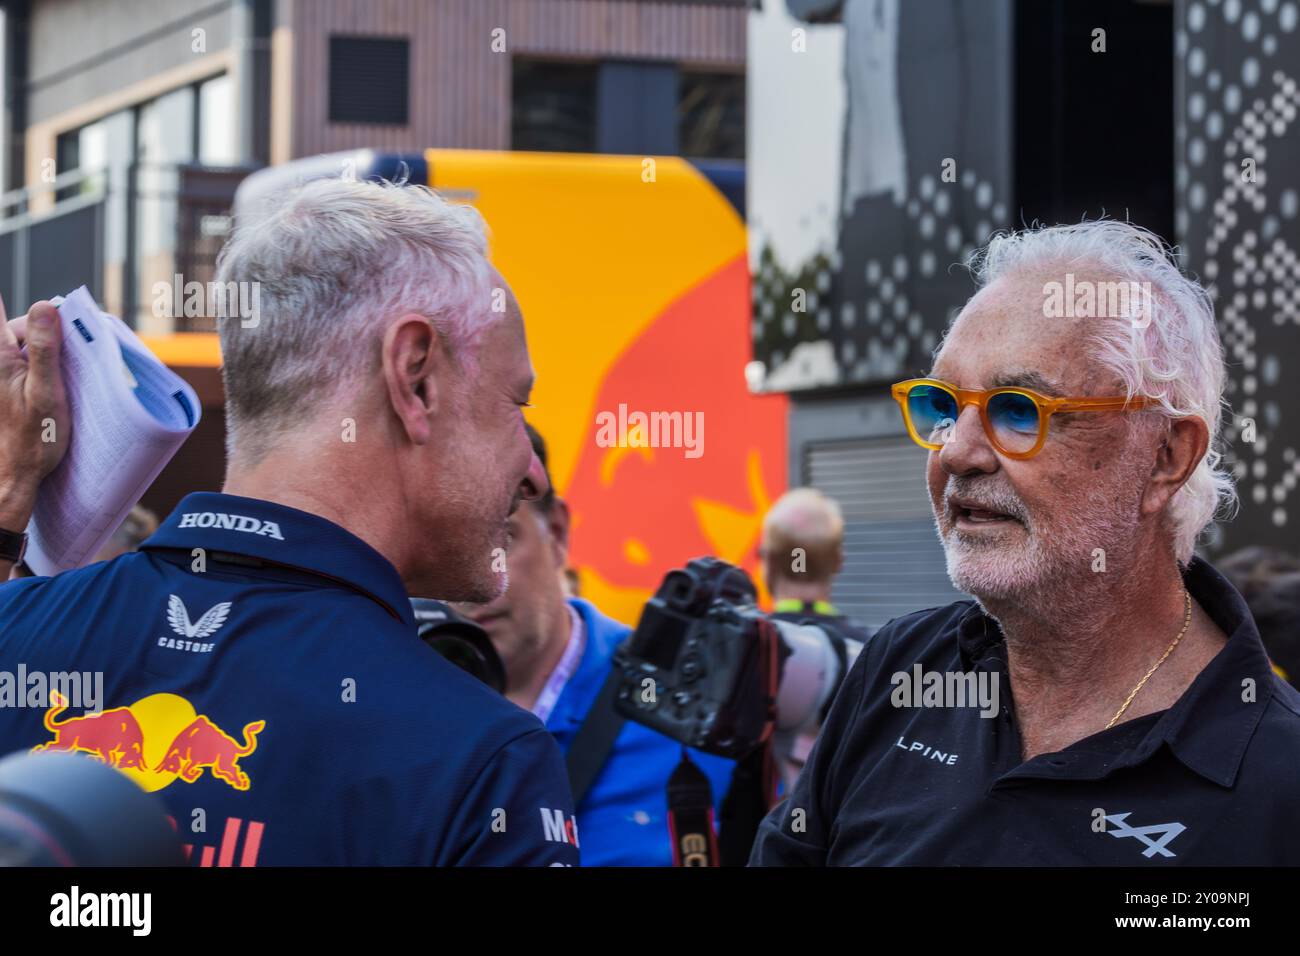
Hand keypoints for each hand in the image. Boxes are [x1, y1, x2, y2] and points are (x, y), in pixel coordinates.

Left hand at [0, 296, 69, 529]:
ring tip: (59, 380)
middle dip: (42, 334)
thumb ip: (45, 349)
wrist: (13, 474)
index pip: (0, 312)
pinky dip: (37, 369)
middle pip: (15, 326)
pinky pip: (22, 364)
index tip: (49, 312)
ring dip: (42, 354)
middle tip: (66, 359)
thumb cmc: (33, 439)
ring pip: (20, 345)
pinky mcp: (3, 386)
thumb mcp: (46, 391)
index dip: (32, 312)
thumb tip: (44, 307)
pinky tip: (49, 388)